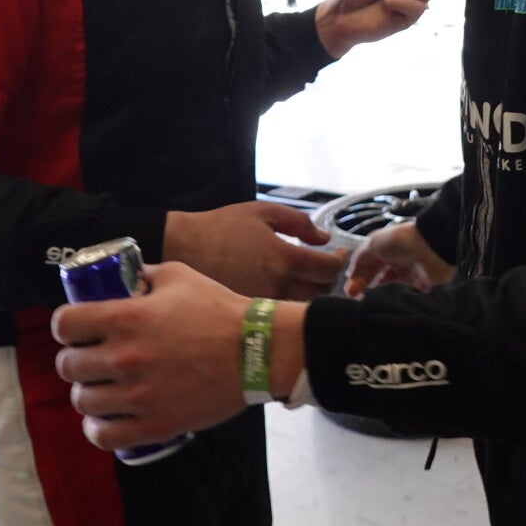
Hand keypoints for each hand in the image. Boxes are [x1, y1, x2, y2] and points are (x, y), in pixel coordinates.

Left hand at [53, 262, 305, 450]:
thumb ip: (145, 275)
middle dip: (74, 360)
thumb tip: (125, 277)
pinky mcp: (154, 424)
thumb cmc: (218, 310)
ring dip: (87, 393)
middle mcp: (124, 357)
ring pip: (82, 402)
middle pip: (68, 366)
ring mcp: (137, 395)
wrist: (256, 351)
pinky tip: (106, 419)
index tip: (76, 328)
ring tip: (100, 389)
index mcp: (125, 317)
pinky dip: (98, 429)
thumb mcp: (178, 276)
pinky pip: (103, 436)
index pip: (64, 324)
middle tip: (90, 358)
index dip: (66, 325)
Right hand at [164, 200, 346, 300]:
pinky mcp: (250, 313)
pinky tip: (287, 288)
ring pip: (304, 307)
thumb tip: (324, 239)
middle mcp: (277, 286)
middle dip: (330, 277)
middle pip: (322, 292)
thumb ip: (299, 223)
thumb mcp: (263, 212)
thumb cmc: (224, 226)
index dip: (341, 260)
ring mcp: (263, 304)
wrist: (184, 248)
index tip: (339, 252)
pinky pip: (282, 313)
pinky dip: (292, 303)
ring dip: (313, 292)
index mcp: (284, 258)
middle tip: (325, 263)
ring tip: (308, 276)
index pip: (328, 269)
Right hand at [344, 220, 454, 297]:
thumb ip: (360, 258)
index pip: (367, 264)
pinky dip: (390, 299)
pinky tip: (381, 303)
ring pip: (387, 287)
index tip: (348, 290)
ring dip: (375, 294)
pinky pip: (401, 295)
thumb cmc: (399, 242)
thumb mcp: (373, 243)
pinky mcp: (418, 287)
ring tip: (365, 302)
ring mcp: (407, 274)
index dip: (357, 276)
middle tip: (354, 299)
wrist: (431, 248)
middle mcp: (395, 260)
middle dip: (363, 287)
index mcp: (385, 248)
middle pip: (376, 277)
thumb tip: (350, 275)